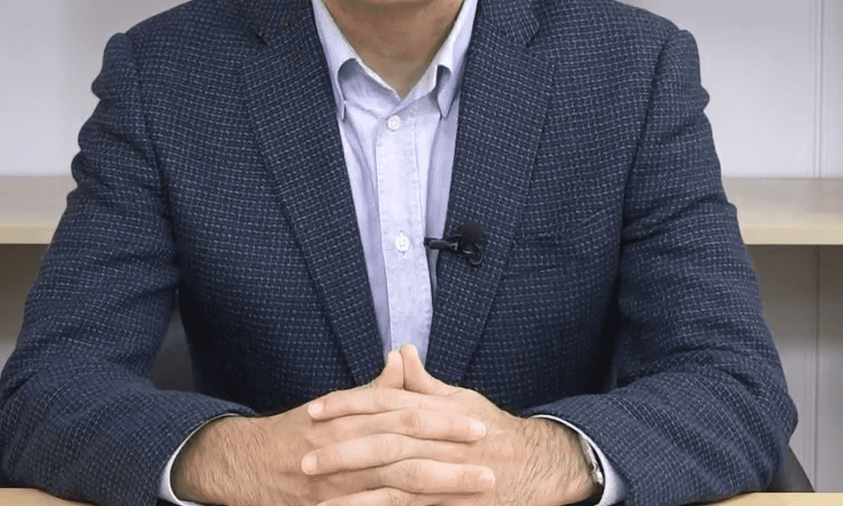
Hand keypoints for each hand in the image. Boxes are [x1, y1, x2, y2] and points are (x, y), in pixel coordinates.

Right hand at [169, 347, 493, 505]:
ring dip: (441, 489)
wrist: (246, 464)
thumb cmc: (297, 433)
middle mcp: (346, 447)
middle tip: (491, 461)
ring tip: (478, 490)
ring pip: (398, 485)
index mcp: (352, 417)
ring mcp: (340, 483)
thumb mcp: (335, 405)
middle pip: (408, 451)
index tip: (479, 425)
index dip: (444, 420)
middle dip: (452, 456)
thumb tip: (403, 357)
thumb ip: (375, 389)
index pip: (406, 415)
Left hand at [304, 345, 599, 505]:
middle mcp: (439, 436)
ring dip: (353, 488)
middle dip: (341, 448)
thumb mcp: (461, 401)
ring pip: (392, 478)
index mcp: (437, 408)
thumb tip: (400, 352)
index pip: (385, 401)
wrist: (539, 464)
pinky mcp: (452, 499)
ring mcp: (446, 470)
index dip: (347, 404)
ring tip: (316, 497)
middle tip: (303, 457)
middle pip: (382, 439)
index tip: (314, 411)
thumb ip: (424, 383)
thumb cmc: (497, 430)